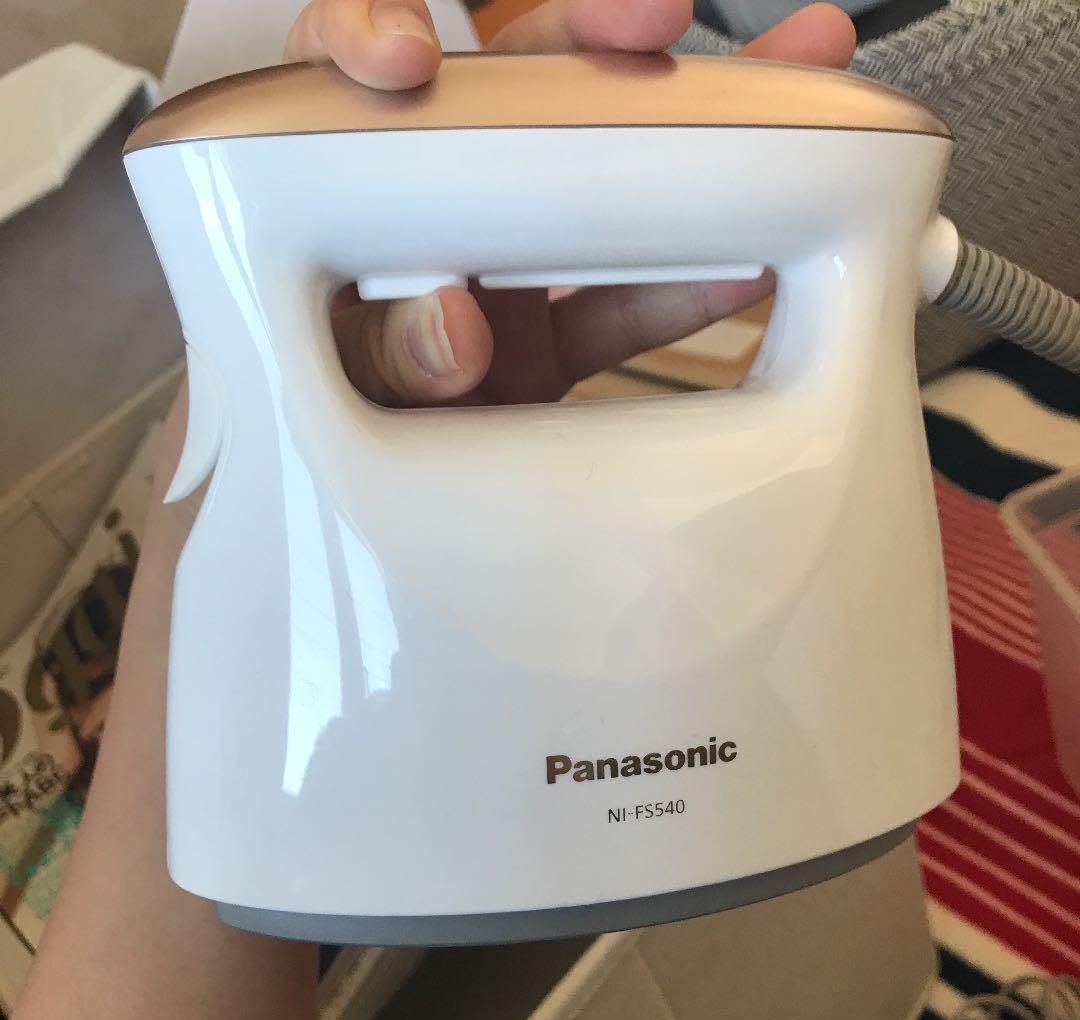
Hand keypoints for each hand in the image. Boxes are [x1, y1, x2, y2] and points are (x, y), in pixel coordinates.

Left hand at [284, 0, 856, 407]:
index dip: (374, 36)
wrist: (379, 514)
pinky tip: (753, 264)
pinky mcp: (552, 336)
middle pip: (506, 93)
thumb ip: (379, 353)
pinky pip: (626, 302)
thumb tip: (452, 327)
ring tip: (785, 80)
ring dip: (686, 128)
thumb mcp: (336, 390)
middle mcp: (430, 215)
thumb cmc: (333, 431)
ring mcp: (502, 272)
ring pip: (594, 175)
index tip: (406, 59)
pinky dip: (688, 291)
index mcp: (343, 203)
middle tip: (648, 20)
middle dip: (586, 40)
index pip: (348, 79)